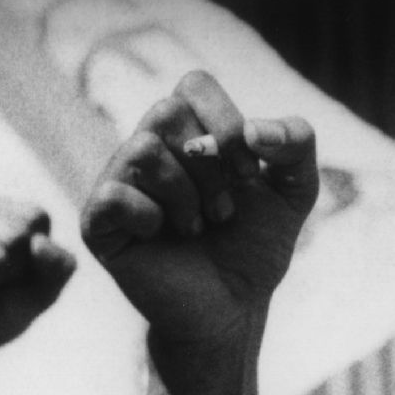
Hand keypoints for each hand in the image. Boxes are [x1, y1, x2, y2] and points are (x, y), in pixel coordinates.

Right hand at [80, 73, 317, 387]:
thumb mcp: (294, 189)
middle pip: (165, 111)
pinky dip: (149, 215)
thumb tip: (255, 128)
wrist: (229, 309)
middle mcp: (147, 149)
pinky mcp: (98, 223)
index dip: (226, 122)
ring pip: (141, 149)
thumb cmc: (252, 246)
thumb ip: (296, 142)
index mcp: (187, 131)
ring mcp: (118, 184)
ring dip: (184, 193)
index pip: (193, 85)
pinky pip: (113, 195)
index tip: (250, 173)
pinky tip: (161, 237)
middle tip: (224, 209)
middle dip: (209, 163)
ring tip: (197, 227)